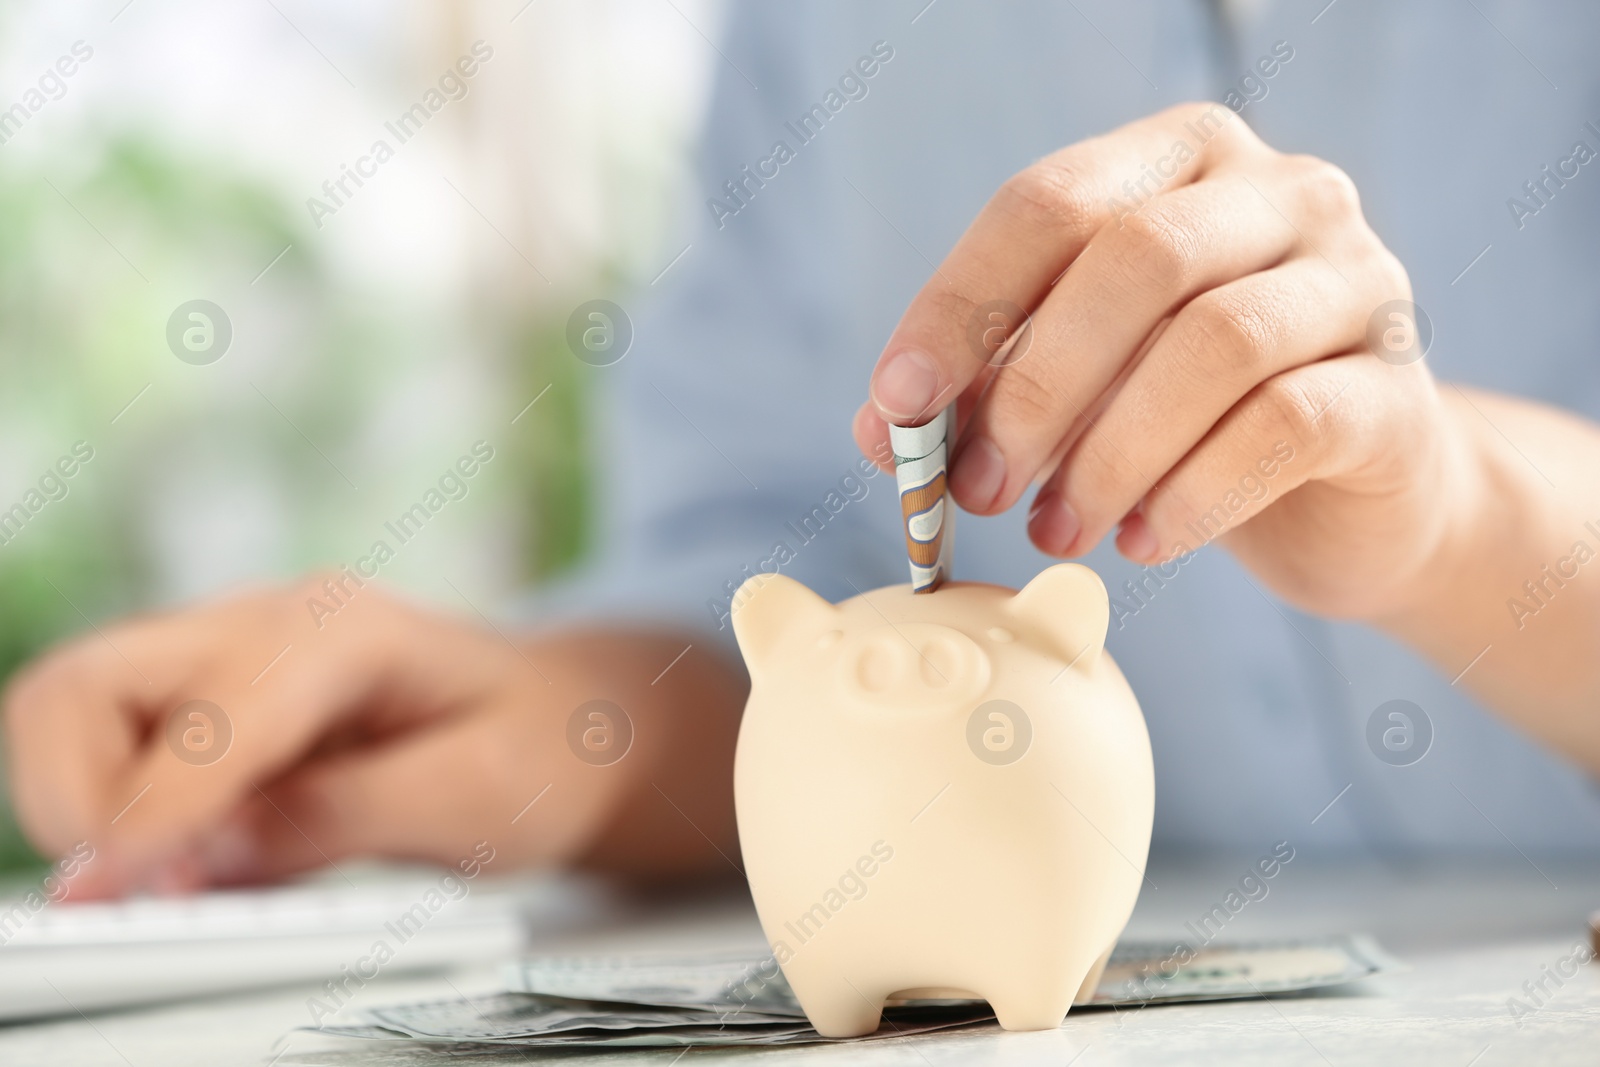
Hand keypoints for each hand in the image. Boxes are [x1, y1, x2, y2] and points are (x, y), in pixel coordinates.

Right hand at [3, 577, 740, 896]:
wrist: (574, 722)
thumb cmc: (544, 748)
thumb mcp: (476, 797)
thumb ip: (345, 817)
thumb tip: (206, 851)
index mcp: (347, 632)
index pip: (211, 715)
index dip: (153, 812)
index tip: (116, 892)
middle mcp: (271, 623)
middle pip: (90, 681)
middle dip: (83, 795)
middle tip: (138, 888)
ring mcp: (236, 655)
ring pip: (80, 707)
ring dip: (90, 802)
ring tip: (172, 878)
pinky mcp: (219, 700)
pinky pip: (117, 742)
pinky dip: (120, 809)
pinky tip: (193, 859)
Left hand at [855, 102, 1464, 619]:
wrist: (1360, 492)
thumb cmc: (1197, 419)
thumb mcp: (1081, 385)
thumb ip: (988, 386)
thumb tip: (884, 431)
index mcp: (1179, 162)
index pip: (1048, 204)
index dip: (961, 305)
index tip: (898, 405)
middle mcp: (1280, 193)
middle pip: (1135, 260)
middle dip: (1036, 386)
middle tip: (980, 490)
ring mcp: (1356, 279)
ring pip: (1214, 344)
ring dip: (1109, 453)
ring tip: (1055, 532)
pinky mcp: (1396, 386)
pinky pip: (1285, 424)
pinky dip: (1193, 494)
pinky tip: (1142, 543)